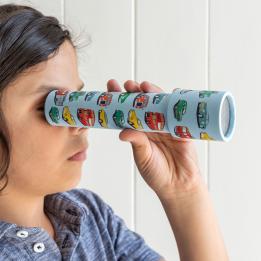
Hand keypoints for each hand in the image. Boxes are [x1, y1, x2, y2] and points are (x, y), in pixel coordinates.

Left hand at [107, 79, 203, 199]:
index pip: (128, 113)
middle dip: (135, 93)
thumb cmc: (157, 173)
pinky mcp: (181, 128)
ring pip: (159, 105)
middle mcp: (152, 126)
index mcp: (140, 133)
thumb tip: (122, 133)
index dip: (120, 101)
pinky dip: (174, 102)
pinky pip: (178, 113)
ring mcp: (167, 125)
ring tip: (143, 86)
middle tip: (127, 85)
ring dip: (152, 94)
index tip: (111, 89)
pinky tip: (169, 93)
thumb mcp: (143, 157)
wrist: (179, 185)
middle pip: (143, 105)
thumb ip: (137, 143)